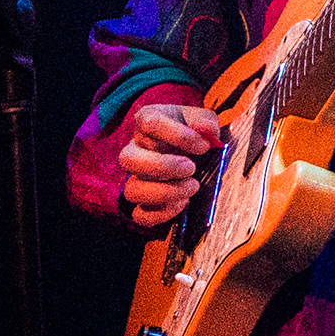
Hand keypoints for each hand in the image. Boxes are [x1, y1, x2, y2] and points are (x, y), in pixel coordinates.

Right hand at [118, 100, 222, 229]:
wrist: (193, 150)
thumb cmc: (193, 131)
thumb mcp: (203, 120)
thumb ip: (205, 122)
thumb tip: (206, 130)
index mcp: (147, 121)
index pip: (149, 124)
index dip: (179, 136)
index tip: (204, 146)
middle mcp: (135, 149)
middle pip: (128, 160)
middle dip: (163, 167)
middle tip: (191, 168)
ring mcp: (136, 177)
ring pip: (132, 191)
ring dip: (165, 193)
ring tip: (192, 187)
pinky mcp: (143, 201)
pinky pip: (140, 215)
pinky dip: (162, 214)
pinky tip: (183, 202)